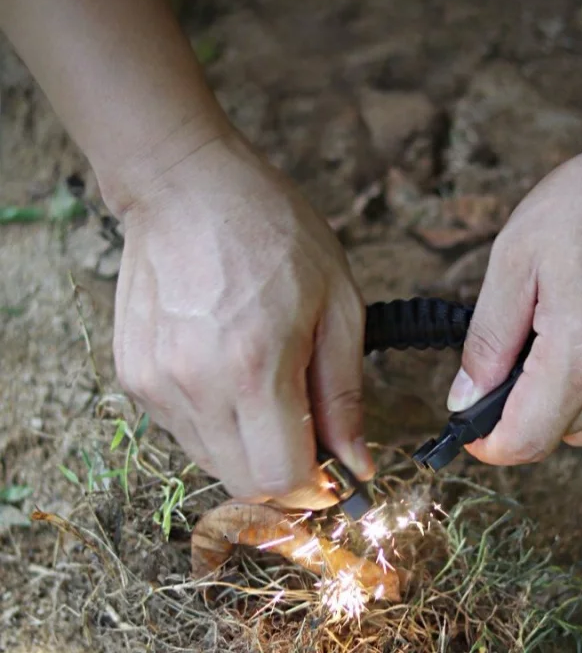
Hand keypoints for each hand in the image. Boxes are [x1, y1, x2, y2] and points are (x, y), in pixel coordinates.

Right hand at [113, 130, 372, 505]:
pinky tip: (227, 368)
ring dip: (248, 444)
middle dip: (284, 470)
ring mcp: (155, 384)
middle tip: (306, 424)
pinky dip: (214, 420)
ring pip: (210, 460)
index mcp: (255, 368)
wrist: (185, 186)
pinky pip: (180, 428)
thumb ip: (344, 393)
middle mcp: (195, 387)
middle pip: (242, 482)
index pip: (279, 481)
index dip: (314, 487)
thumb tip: (355, 464)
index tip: (333, 469)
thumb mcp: (338, 302)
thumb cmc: (273, 231)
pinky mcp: (132, 374)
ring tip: (265, 380)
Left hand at [446, 111, 581, 463]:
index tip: (473, 426)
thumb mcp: (516, 256)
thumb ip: (488, 338)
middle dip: (524, 406)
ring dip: (567, 398)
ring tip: (568, 331)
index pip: (526, 440)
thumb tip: (465, 398)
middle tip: (521, 348)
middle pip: (558, 434)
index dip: (489, 443)